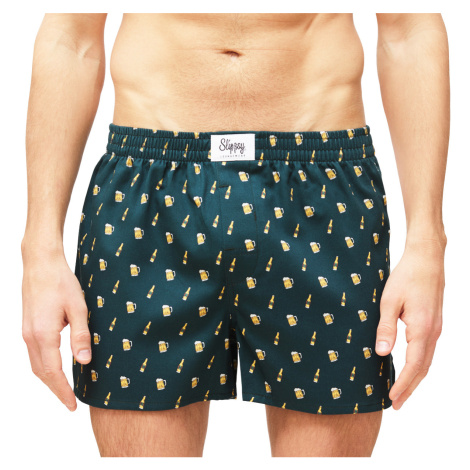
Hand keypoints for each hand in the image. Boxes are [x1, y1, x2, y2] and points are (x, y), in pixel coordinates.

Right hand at [21, 247, 90, 410]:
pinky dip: (44, 367)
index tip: (73, 404)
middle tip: (70, 402)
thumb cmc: (61, 282)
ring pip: (35, 365)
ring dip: (49, 380)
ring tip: (64, 389)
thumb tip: (84, 361)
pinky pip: (34, 354)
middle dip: (56, 390)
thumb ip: (81, 335)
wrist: (40, 263)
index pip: (53, 372)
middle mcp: (31, 337)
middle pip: (41, 373)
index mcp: (43, 334)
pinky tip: (55, 367)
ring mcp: (26, 332)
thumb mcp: (78, 307)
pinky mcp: (28, 326)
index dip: (63, 391)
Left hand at [375, 237, 445, 409]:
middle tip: (397, 404)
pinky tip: (409, 366)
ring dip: (415, 378)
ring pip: (427, 360)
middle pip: (423, 368)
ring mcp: (436, 328)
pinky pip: (427, 350)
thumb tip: (382, 354)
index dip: (403, 385)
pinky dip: (419, 364)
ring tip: (402, 391)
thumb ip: (386, 328)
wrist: (426, 259)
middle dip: (410, 388)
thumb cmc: (406, 277)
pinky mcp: (434, 323)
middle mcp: (433, 332)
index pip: (414, 366)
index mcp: (422, 329)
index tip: (392, 399)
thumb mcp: (389, 301)